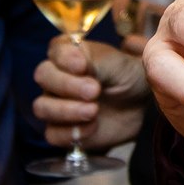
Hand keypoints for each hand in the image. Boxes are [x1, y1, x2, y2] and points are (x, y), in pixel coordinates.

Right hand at [33, 36, 147, 148]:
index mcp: (69, 53)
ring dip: (66, 110)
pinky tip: (93, 126)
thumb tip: (79, 64)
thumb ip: (95, 60)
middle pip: (44, 77)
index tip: (82, 66)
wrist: (141, 104)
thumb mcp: (118, 63)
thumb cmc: (127, 76)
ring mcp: (56, 104)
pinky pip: (53, 134)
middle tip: (94, 90)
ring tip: (93, 111)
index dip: (65, 58)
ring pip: (42, 107)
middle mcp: (57, 77)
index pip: (55, 50)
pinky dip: (71, 132)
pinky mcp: (62, 130)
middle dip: (67, 84)